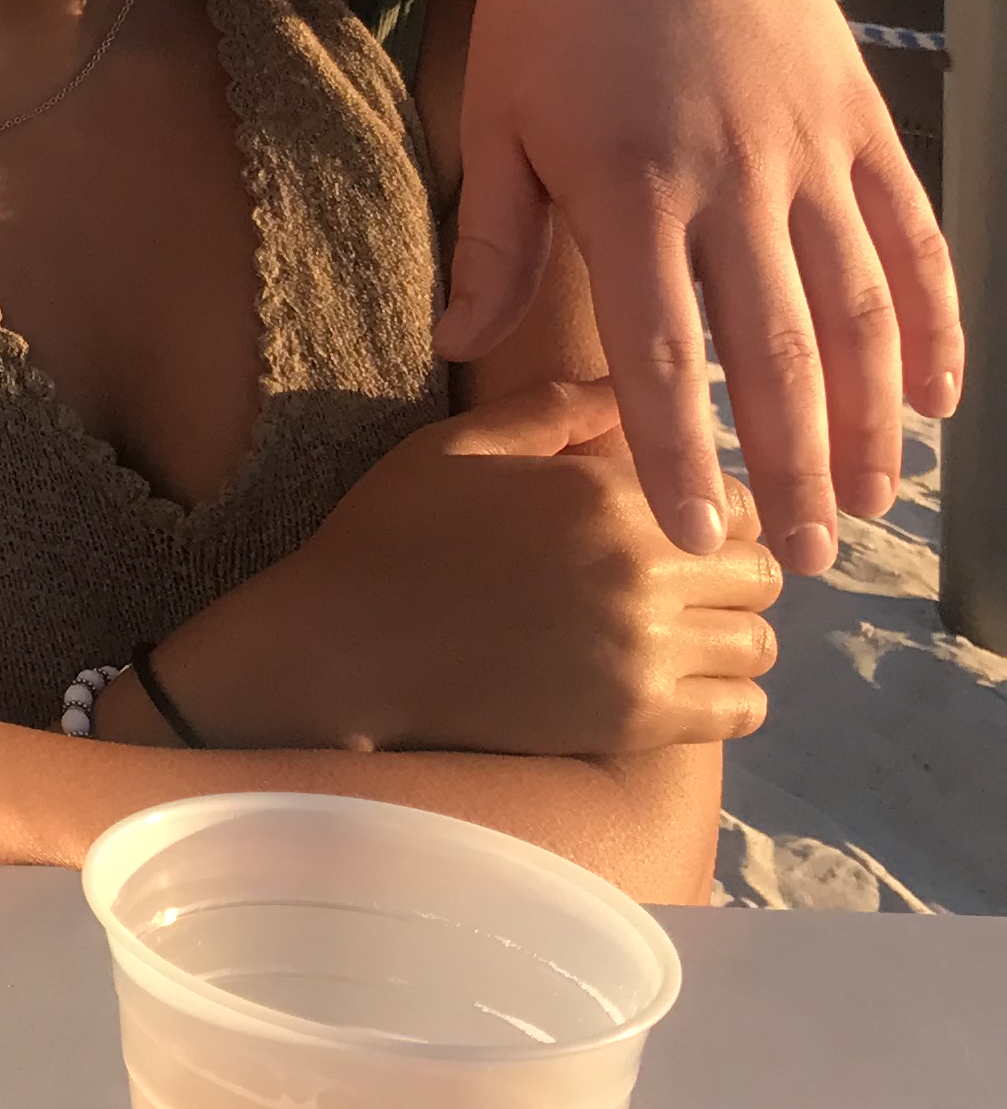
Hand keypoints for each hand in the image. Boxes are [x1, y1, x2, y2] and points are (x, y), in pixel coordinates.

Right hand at [158, 383, 779, 760]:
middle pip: (763, 573)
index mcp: (603, 494)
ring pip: (760, 643)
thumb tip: (629, 386)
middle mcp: (641, 570)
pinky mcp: (636, 722)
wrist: (345, 649)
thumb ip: (553, 410)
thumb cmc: (393, 535)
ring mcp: (644, 652)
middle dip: (731, 571)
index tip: (676, 523)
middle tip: (678, 580)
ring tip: (678, 632)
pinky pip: (741, 710)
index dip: (715, 509)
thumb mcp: (458, 446)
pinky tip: (674, 681)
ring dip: (730, 634)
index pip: (736, 499)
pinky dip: (725, 696)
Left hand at [448, 0, 957, 575]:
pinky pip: (913, 237)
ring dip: (870, 418)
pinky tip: (934, 396)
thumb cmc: (547, 2)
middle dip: (792, 470)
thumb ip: (492, 239)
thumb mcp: (494, 115)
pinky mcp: (860, 115)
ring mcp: (808, 147)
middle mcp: (733, 178)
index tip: (689, 534)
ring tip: (867, 502)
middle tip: (799, 557)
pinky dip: (931, 322)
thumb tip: (457, 343)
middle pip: (777, 358)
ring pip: (859, 311)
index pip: (664, 359)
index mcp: (629, 186)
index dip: (680, 457)